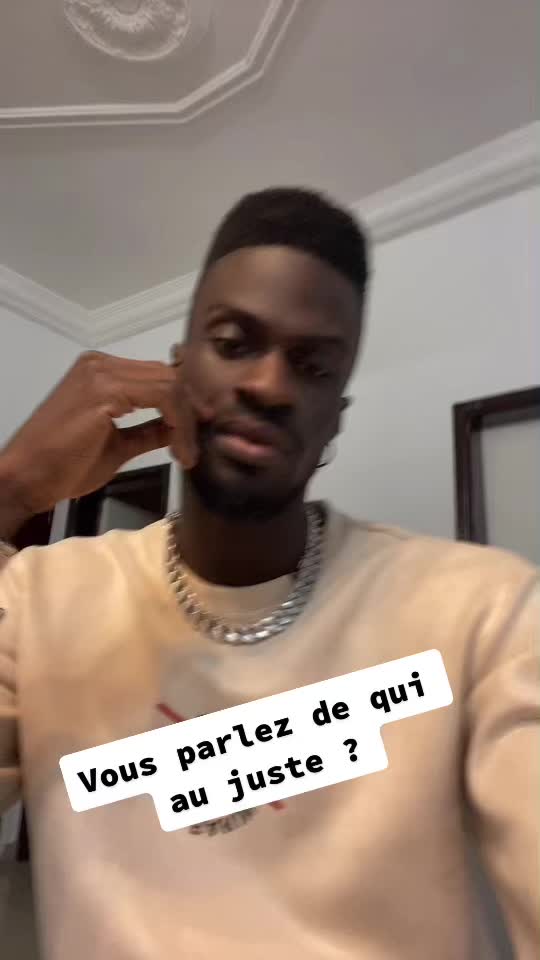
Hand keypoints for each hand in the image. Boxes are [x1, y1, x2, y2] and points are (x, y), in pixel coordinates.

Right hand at [0, 350, 209, 520]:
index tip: (200, 431)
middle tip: (199, 445)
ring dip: (187, 421)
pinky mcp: (103, 390)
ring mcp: (101, 373)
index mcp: (102, 371)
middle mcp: (102, 364)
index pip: (159, 375)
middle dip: (192, 410)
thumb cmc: (64, 466)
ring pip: (170, 384)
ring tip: (187, 453)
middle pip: (169, 375)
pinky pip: (161, 396)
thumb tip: (178, 429)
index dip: (186, 402)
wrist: (27, 477)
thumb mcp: (117, 445)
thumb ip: (148, 431)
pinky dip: (178, 423)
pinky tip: (177, 450)